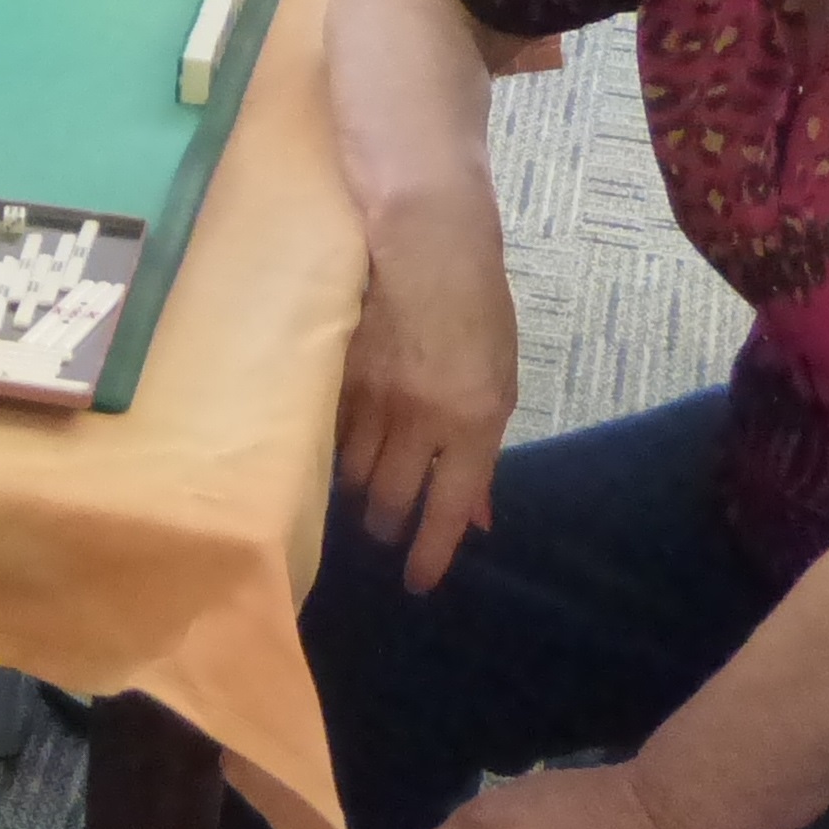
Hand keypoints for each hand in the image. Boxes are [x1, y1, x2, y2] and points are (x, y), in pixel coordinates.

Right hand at [337, 194, 517, 589]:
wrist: (424, 244)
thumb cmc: (476, 311)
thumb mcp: (499, 384)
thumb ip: (481, 453)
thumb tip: (477, 517)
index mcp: (473, 422)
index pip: (449, 510)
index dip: (431, 555)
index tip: (417, 584)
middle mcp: (421, 420)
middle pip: (391, 501)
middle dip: (387, 526)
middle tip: (384, 530)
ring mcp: (372, 399)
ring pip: (354, 473)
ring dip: (360, 490)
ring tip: (363, 490)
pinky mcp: (337, 378)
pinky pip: (330, 436)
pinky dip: (335, 451)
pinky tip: (336, 451)